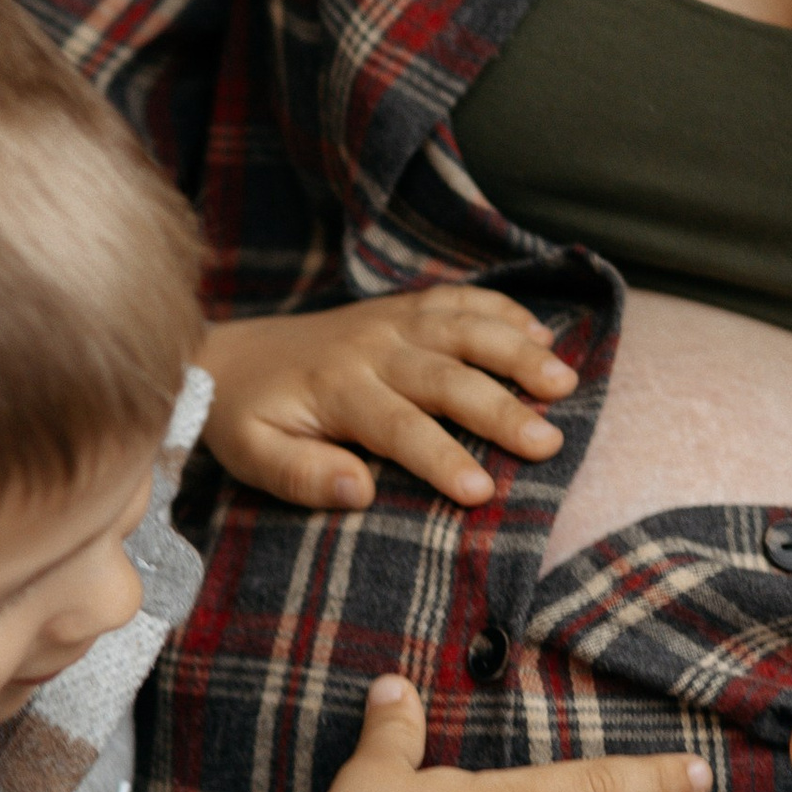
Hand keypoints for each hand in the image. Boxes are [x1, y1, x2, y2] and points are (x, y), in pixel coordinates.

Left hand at [202, 290, 577, 511]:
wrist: (227, 353)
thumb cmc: (246, 416)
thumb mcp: (253, 456)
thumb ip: (301, 475)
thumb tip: (359, 489)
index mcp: (337, 389)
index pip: (400, 427)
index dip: (441, 459)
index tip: (482, 492)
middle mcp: (372, 348)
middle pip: (447, 376)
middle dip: (500, 409)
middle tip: (548, 442)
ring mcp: (390, 321)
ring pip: (463, 329)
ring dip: (517, 351)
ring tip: (564, 382)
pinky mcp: (400, 309)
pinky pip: (458, 299)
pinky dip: (501, 310)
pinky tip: (541, 332)